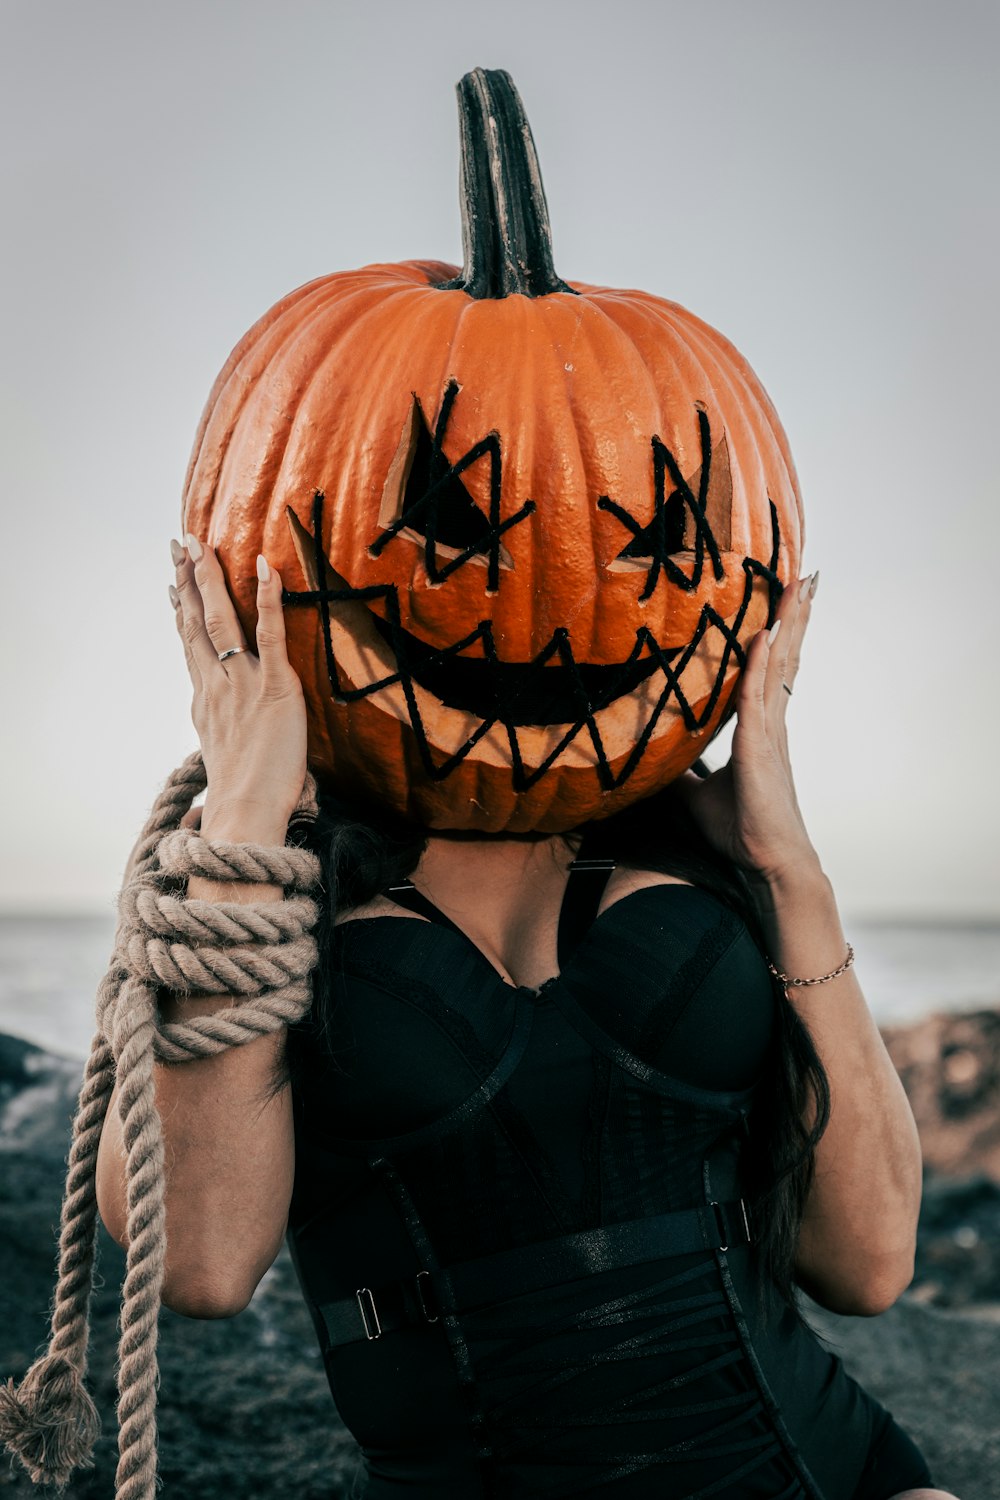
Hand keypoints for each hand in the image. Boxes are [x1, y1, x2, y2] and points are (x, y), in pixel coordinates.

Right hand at [169, 534, 307, 828]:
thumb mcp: (223, 754)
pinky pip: (269, 634)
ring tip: (203, 544)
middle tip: (179, 544)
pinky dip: (267, 598)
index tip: (172, 582)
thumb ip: (220, 729)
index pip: (190, 645)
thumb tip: (215, 722)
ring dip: (211, 578)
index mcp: (205, 700)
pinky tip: (265, 567)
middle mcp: (216, 685)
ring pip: (221, 620)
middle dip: (187, 580)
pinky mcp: (275, 687)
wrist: (247, 812)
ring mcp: (242, 683)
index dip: (180, 610)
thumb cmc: (244, 796)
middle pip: (195, 623)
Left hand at [673, 571, 820, 885]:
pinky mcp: (759, 751)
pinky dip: (759, 666)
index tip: (785, 600)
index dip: (778, 634)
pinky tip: (762, 636)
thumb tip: (653, 765)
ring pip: (779, 667)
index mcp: (762, 730)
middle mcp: (770, 724)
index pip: (771, 670)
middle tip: (805, 575)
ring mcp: (769, 735)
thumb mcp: (696, 796)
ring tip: (799, 587)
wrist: (770, 864)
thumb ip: (679, 773)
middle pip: (784, 658)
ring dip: (787, 625)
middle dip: (793, 616)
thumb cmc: (741, 831)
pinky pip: (756, 700)